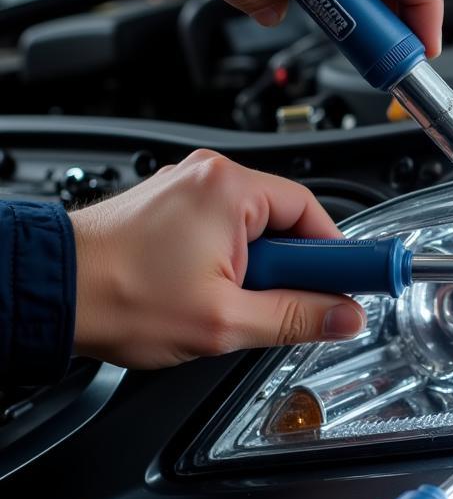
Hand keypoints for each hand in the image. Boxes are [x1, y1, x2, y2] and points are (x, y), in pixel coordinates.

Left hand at [70, 150, 365, 368]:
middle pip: (286, 222)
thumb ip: (298, 317)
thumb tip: (345, 316)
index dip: (337, 256)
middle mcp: (208, 176)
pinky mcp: (169, 207)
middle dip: (291, 270)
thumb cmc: (118, 295)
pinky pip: (224, 231)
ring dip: (258, 270)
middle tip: (279, 307)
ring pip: (255, 232)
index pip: (314, 213)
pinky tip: (211, 292)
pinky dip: (230, 263)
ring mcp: (186, 189)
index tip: (359, 282)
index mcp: (229, 188)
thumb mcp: (226, 321)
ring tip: (230, 303)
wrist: (47, 291)